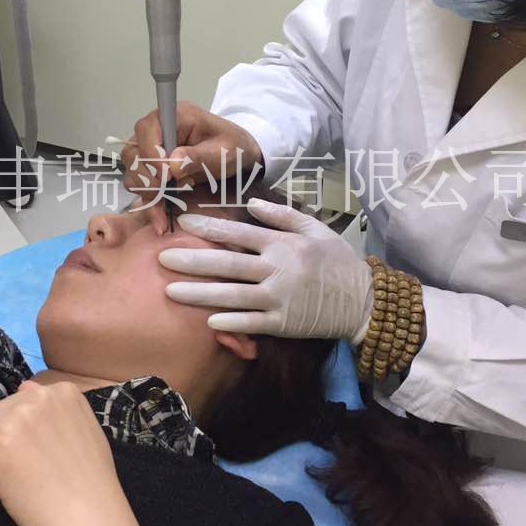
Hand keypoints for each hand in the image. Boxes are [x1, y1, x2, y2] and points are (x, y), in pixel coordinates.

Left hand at [0, 382, 135, 525]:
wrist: (90, 523)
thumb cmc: (90, 488)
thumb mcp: (83, 433)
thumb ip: (54, 412)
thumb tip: (25, 385)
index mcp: (63, 392)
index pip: (17, 407)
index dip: (24, 439)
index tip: (46, 460)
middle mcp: (37, 396)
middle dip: (2, 446)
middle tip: (32, 474)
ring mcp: (13, 417)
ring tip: (19, 480)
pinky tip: (8, 488)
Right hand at [120, 102, 262, 215]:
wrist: (236, 158)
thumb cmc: (232, 148)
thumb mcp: (223, 152)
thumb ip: (198, 157)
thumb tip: (172, 163)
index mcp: (174, 115)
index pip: (147, 130)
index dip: (151, 154)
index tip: (166, 177)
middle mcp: (156, 129)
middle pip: (132, 152)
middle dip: (147, 177)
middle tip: (166, 192)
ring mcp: (150, 148)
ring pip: (132, 170)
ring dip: (147, 191)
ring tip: (168, 203)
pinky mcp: (150, 166)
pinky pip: (139, 184)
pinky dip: (148, 201)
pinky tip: (161, 215)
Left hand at [158, 195, 374, 343]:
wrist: (362, 300)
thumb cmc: (336, 261)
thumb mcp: (315, 229)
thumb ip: (282, 215)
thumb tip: (249, 202)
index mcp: (283, 244)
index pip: (238, 234)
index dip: (209, 228)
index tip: (183, 223)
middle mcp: (277, 270)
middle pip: (228, 265)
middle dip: (193, 261)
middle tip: (162, 259)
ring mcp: (279, 299)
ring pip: (232, 296)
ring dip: (200, 294)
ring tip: (171, 291)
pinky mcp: (283, 323)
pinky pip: (252, 323)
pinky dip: (230, 323)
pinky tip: (208, 322)